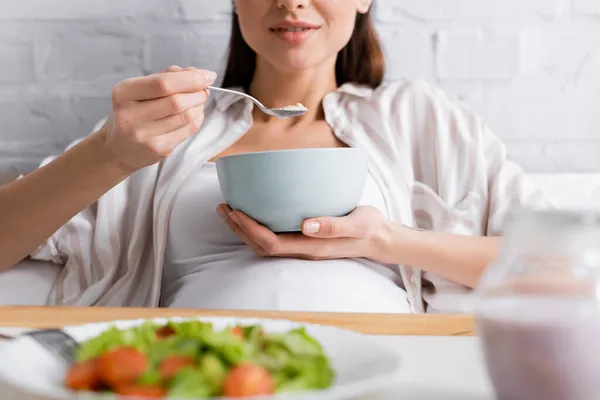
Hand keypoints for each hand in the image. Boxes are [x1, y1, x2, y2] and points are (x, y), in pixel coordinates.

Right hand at [99, 65, 215, 172]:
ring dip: (199, 105)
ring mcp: (144, 135)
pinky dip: (198, 118)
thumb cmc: (132, 113)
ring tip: (199, 100)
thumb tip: (195, 73)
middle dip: (198, 92)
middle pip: (176, 101)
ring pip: (185, 116)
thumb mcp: (138, 90)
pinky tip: (195, 114)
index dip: (190, 79)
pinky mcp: (158, 149)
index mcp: (124, 93)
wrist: (119, 148)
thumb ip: (166, 77)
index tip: (208, 75)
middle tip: (204, 89)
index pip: (163, 83)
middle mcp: (131, 115)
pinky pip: (187, 130)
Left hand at [217, 205, 390, 260]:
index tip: (236, 211)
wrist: (379, 238)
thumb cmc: (369, 228)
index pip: (272, 244)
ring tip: (229, 210)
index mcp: (312, 248)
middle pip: (261, 247)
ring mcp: (302, 247)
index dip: (250, 230)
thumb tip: (306, 225)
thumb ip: (334, 226)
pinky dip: (257, 227)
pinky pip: (273, 237)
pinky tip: (254, 212)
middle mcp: (302, 251)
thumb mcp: (358, 223)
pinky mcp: (304, 240)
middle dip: (239, 230)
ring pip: (264, 244)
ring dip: (244, 230)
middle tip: (223, 207)